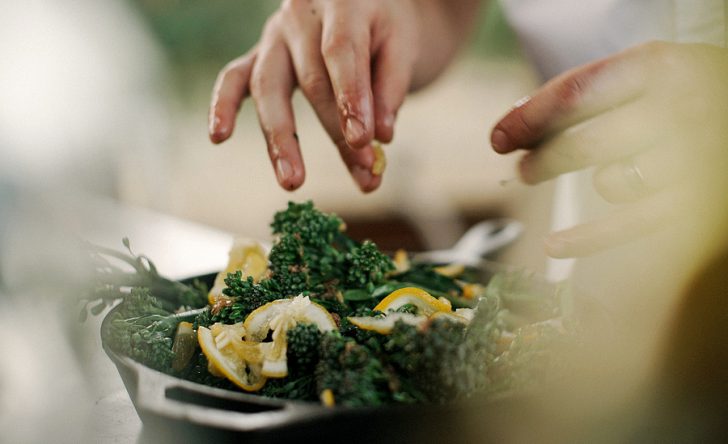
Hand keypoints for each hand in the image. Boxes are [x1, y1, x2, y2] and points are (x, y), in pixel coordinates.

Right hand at [208, 0, 480, 191]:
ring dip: (281, 138)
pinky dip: (223, 105)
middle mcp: (300, 15)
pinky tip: (218, 136)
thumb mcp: (402, 45)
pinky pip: (234, 78)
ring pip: (268, 86)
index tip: (364, 142)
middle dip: (336, 132)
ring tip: (292, 182)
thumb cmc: (384, 27)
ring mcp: (274, 35)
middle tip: (362, 174)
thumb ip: (391, 89)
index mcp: (343, 2)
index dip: (351, 99)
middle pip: (311, 79)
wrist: (362, 3)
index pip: (341, 52)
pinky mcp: (259, 54)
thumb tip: (380, 137)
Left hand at [490, 41, 727, 257]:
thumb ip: (592, 90)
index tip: (499, 138)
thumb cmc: (693, 94)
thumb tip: (516, 119)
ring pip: (611, 183)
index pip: (574, 95)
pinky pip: (629, 226)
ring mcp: (691, 159)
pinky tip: (555, 244)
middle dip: (542, 161)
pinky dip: (587, 239)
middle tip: (523, 170)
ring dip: (598, 184)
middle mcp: (678, 109)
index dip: (528, 119)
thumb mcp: (652, 72)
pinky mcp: (696, 205)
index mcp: (660, 67)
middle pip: (584, 144)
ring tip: (608, 176)